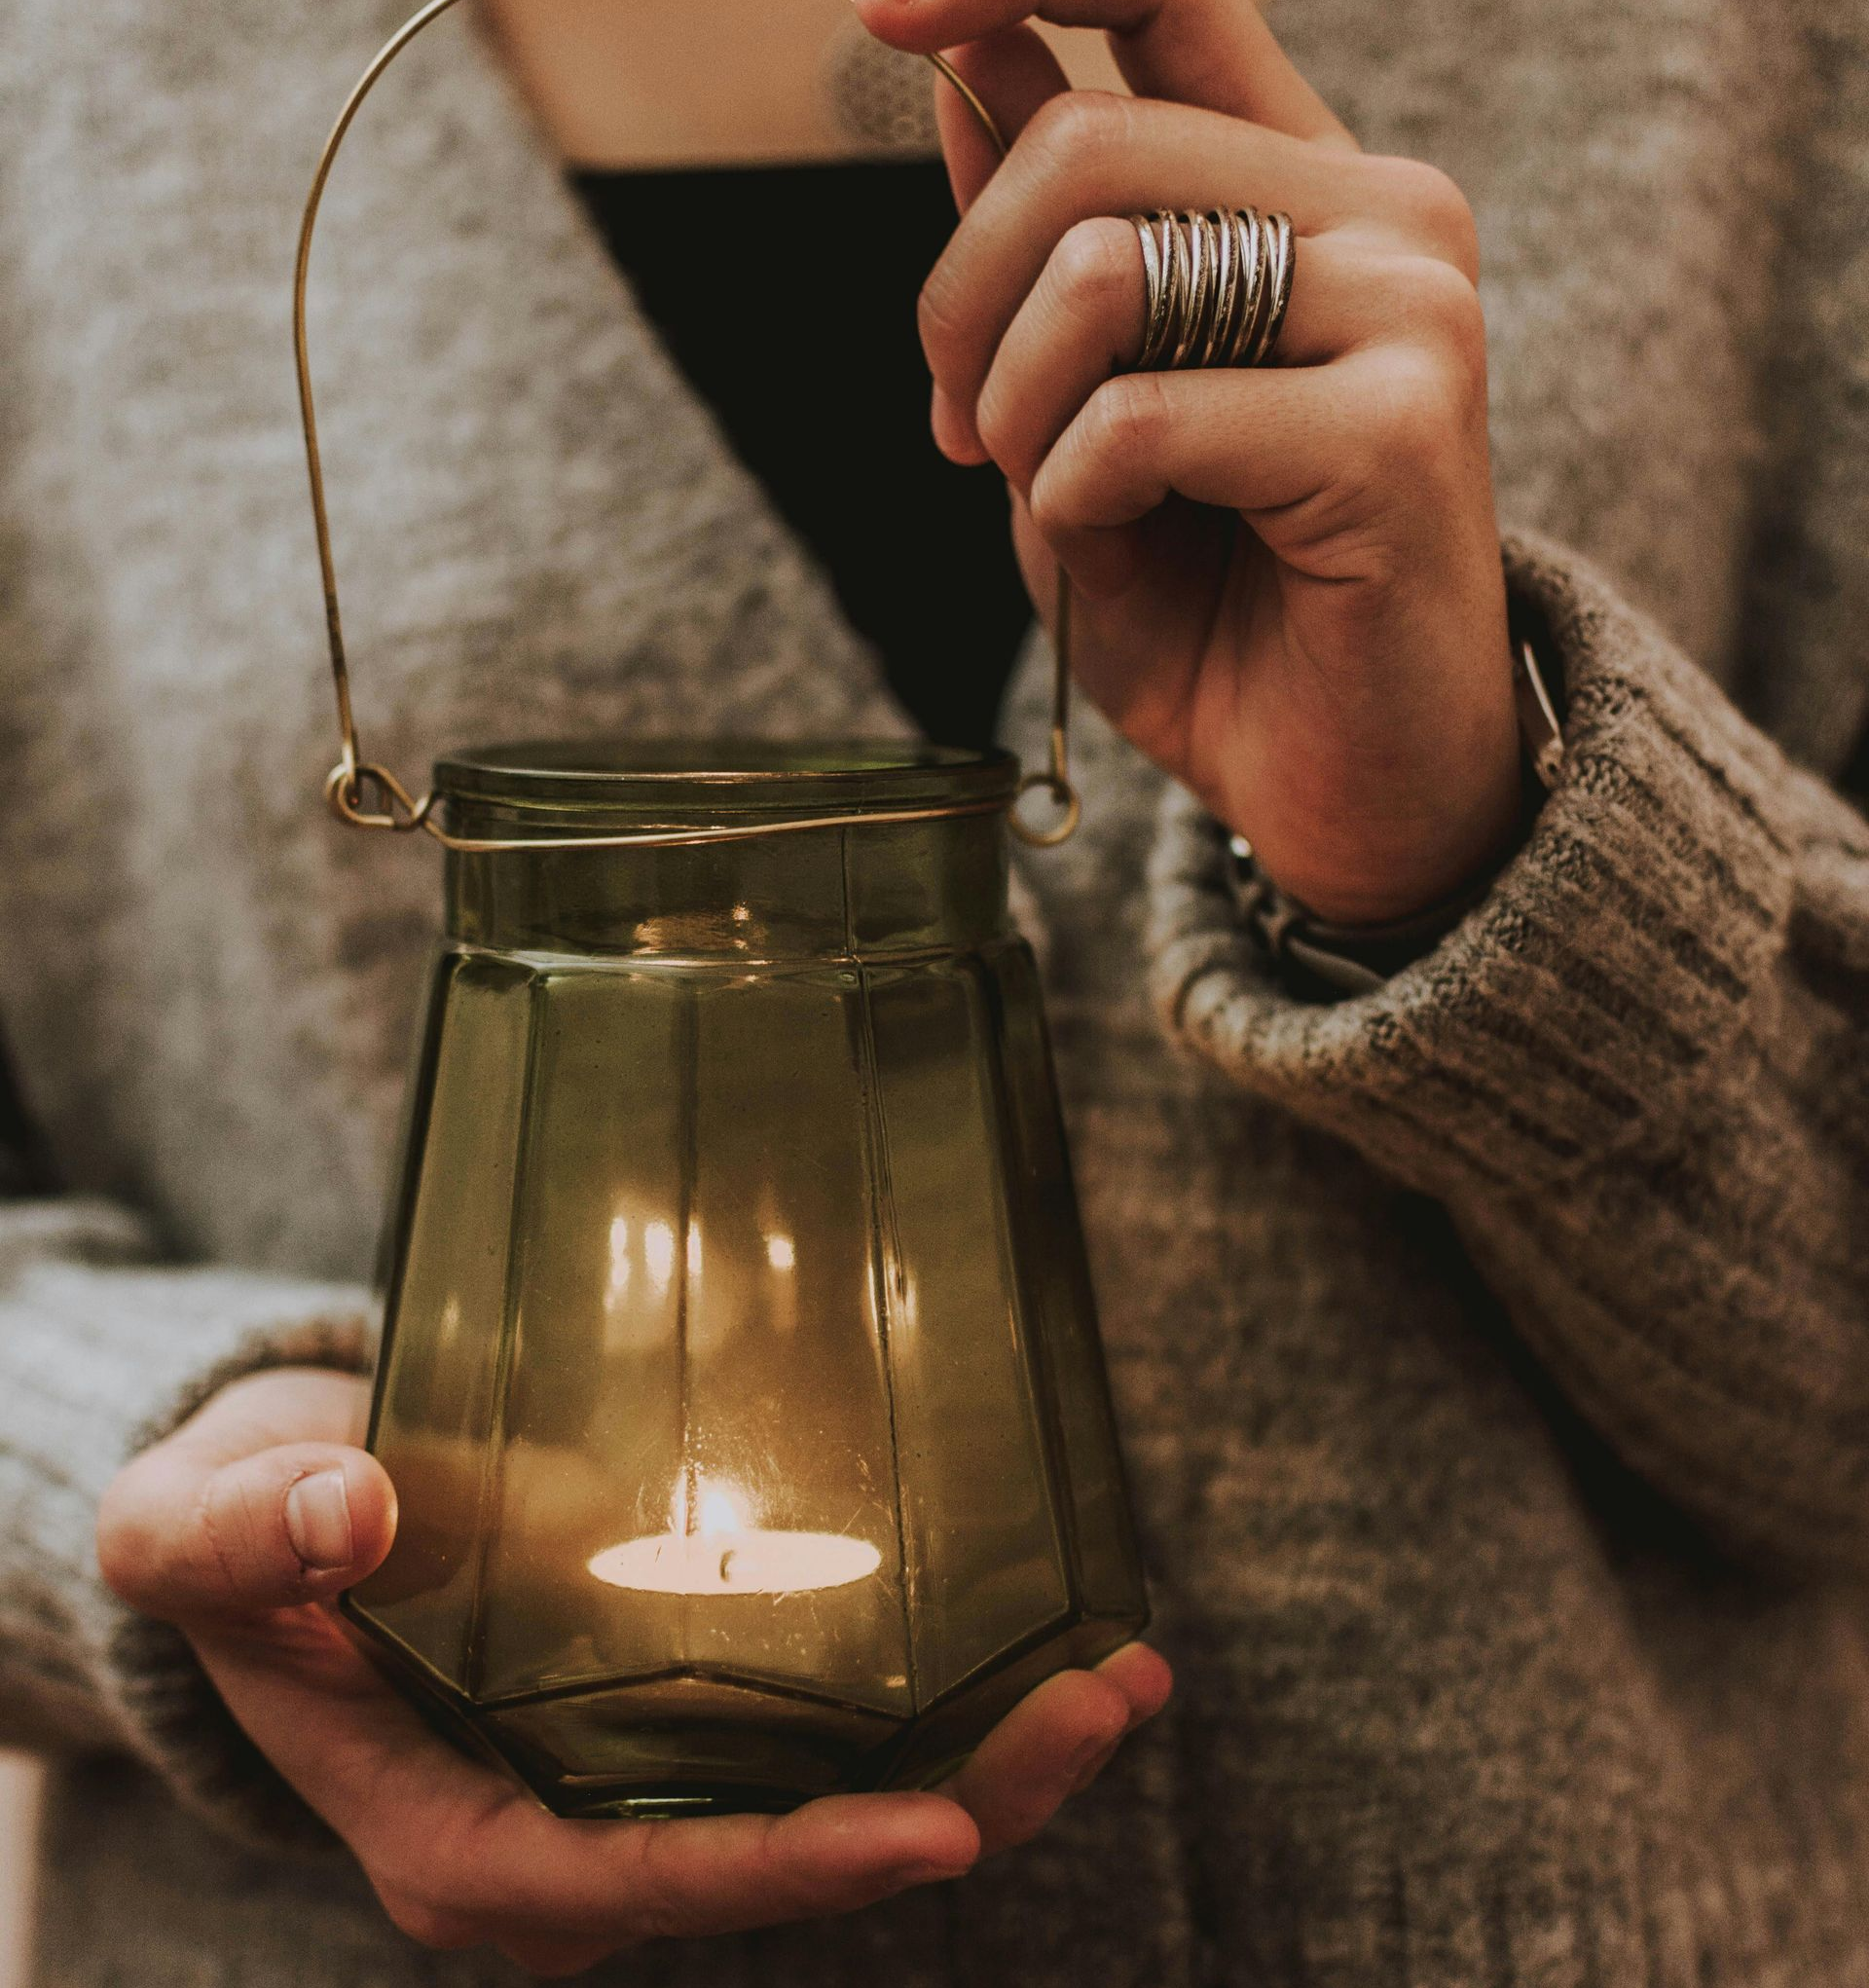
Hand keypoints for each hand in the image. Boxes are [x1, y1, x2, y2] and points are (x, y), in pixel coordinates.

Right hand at [98, 1367, 1169, 1976]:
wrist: (279, 1510)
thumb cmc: (240, 1536)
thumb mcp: (199, 1530)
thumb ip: (248, 1534)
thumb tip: (350, 1514)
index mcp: (468, 1842)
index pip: (649, 1885)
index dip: (796, 1869)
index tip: (940, 1828)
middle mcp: (577, 1831)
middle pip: (791, 1854)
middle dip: (961, 1799)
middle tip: (1105, 1707)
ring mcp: (642, 1769)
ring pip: (837, 1791)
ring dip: (989, 1745)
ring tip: (1126, 1669)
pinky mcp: (682, 1693)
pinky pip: (828, 1717)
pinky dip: (936, 1681)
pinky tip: (1035, 1617)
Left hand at [858, 0, 1519, 922]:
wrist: (1343, 789)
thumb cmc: (1219, 622)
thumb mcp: (1081, 431)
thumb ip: (1038, 270)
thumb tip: (963, 82)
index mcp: (1304, 193)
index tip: (886, 12)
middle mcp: (1379, 214)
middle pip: (1083, 137)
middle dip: (959, 301)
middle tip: (959, 432)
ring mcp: (1410, 307)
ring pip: (1106, 265)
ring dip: (1012, 407)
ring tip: (1049, 496)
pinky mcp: (1404, 425)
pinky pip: (1141, 415)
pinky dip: (1071, 495)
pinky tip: (1112, 544)